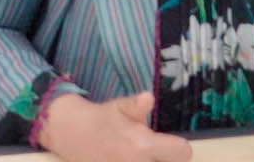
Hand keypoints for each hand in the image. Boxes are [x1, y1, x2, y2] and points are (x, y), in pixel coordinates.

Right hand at [37, 89, 189, 161]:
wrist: (71, 133)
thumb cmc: (101, 118)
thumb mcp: (120, 107)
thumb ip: (138, 106)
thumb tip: (149, 97)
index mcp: (142, 145)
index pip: (182, 152)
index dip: (178, 146)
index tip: (168, 142)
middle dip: (164, 157)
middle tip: (151, 149)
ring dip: (151, 160)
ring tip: (137, 153)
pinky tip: (127, 157)